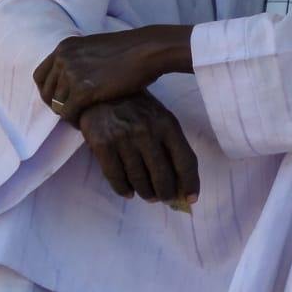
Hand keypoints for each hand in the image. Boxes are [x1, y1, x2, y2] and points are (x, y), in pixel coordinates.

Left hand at [34, 26, 191, 123]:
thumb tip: (72, 77)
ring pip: (57, 104)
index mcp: (65, 47)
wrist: (149, 50)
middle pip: (46, 92)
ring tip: (82, 118)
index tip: (60, 100)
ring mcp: (72, 74)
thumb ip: (79, 59)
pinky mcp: (84, 90)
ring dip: (68, 114)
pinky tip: (85, 122)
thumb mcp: (96, 48)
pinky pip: (68, 113)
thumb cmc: (132, 50)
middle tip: (73, 113)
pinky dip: (74, 121)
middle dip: (57, 105)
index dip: (47, 92)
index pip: (40, 76)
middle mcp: (63, 59)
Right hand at [77, 93, 199, 205]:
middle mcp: (147, 132)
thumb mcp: (160, 117)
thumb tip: (179, 180)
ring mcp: (123, 138)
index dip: (190, 183)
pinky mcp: (101, 144)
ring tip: (148, 196)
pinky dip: (123, 189)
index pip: (185, 160)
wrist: (100, 92)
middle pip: (162, 175)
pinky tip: (128, 192)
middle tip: (165, 199)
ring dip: (146, 193)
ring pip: (139, 179)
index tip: (191, 199)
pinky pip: (115, 176)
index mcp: (167, 124)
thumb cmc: (137, 107)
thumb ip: (170, 144)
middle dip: (166, 193)